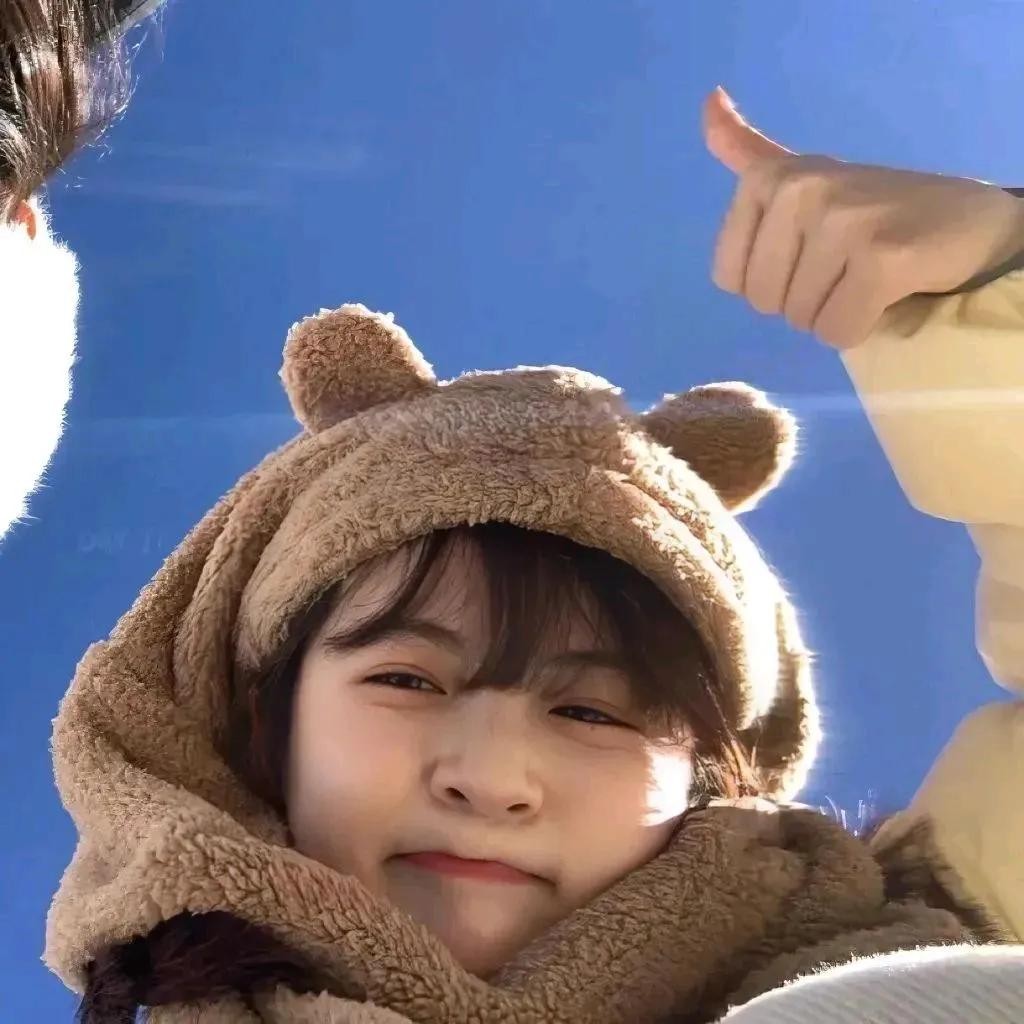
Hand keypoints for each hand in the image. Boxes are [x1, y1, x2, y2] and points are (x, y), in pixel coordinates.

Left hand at [704, 87, 1023, 348]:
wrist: (964, 219)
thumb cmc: (871, 207)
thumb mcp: (801, 175)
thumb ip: (749, 153)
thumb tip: (707, 104)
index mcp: (770, 177)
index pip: (728, 278)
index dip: (769, 282)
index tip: (809, 251)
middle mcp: (800, 190)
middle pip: (764, 302)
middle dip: (803, 300)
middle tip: (845, 265)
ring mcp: (842, 220)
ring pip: (802, 319)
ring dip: (835, 313)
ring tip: (869, 274)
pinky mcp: (881, 257)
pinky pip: (838, 330)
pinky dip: (862, 327)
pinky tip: (888, 291)